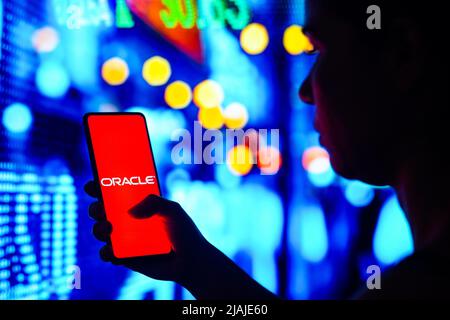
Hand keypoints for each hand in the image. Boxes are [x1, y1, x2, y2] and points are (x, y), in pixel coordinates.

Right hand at [84, 180, 208, 283]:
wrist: (191, 261)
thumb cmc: (184, 232)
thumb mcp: (172, 210)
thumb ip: (154, 202)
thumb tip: (129, 212)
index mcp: (139, 205)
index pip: (115, 192)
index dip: (100, 187)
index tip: (93, 184)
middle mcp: (129, 220)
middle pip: (102, 210)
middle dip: (95, 208)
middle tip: (101, 209)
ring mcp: (125, 239)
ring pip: (100, 231)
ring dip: (98, 228)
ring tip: (108, 228)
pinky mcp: (125, 257)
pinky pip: (107, 254)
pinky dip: (105, 251)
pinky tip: (112, 249)